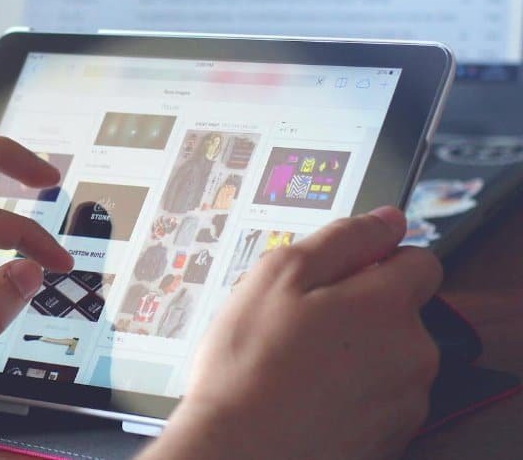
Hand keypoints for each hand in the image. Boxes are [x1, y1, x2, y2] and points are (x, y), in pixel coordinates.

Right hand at [146, 207, 442, 459]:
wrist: (241, 451)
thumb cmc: (249, 366)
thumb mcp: (278, 275)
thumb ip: (341, 239)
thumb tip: (385, 221)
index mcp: (388, 304)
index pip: (418, 259)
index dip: (375, 259)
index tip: (337, 274)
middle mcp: (412, 352)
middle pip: (400, 311)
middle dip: (358, 309)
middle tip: (300, 321)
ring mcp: (405, 399)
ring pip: (388, 356)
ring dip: (354, 353)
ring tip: (297, 362)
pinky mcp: (391, 436)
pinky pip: (379, 398)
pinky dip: (351, 393)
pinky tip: (306, 394)